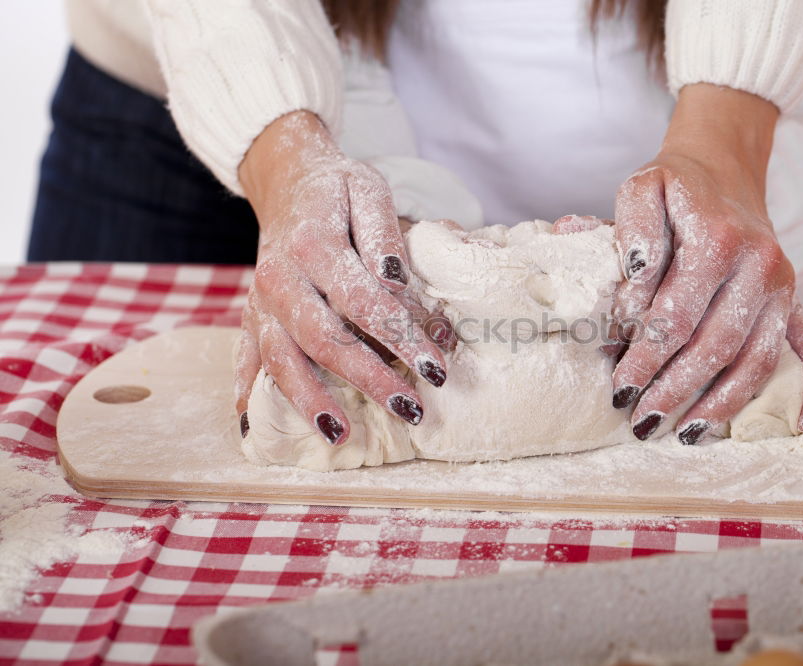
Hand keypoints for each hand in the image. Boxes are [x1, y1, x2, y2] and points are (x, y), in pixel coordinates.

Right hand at [234, 112, 450, 444]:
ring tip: (341, 435)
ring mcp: (260, 300)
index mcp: (314, 245)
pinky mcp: (249, 313)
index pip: (363, 300)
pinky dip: (249, 388)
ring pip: (280, 358)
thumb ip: (384, 232)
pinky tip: (252, 421)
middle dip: (369, 379)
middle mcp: (280, 277)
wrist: (284, 177)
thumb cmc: (337, 189)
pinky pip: (245, 355)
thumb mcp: (368, 190)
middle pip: (323, 339)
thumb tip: (395, 277)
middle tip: (410, 409)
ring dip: (309, 400)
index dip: (401, 337)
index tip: (435, 368)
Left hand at [611, 84, 802, 443]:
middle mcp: (759, 265)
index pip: (675, 316)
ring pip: (756, 359)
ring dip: (721, 404)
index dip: (644, 357)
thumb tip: (634, 287)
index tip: (617, 386)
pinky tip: (799, 425)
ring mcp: (782, 286)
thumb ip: (632, 233)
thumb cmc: (674, 186)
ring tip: (684, 435)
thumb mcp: (640, 189)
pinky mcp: (793, 298)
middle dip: (675, 391)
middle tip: (640, 421)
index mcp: (717, 239)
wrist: (724, 167)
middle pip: (715, 346)